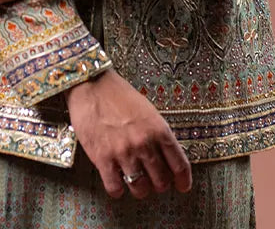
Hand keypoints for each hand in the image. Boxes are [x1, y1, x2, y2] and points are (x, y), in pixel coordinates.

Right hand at [65, 69, 191, 199]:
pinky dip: (117, 189)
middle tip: (153, 181)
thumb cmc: (119, 95)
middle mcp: (144, 143)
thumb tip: (167, 158)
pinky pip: (115, 189)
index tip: (181, 186)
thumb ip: (158, 134)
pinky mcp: (103, 158)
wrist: (91, 84)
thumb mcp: (148, 111)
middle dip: (158, 184)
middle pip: (161, 182)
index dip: (183, 180)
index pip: (179, 165)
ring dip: (139, 189)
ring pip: (140, 188)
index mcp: (158, 129)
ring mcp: (123, 152)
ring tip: (135, 182)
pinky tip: (116, 180)